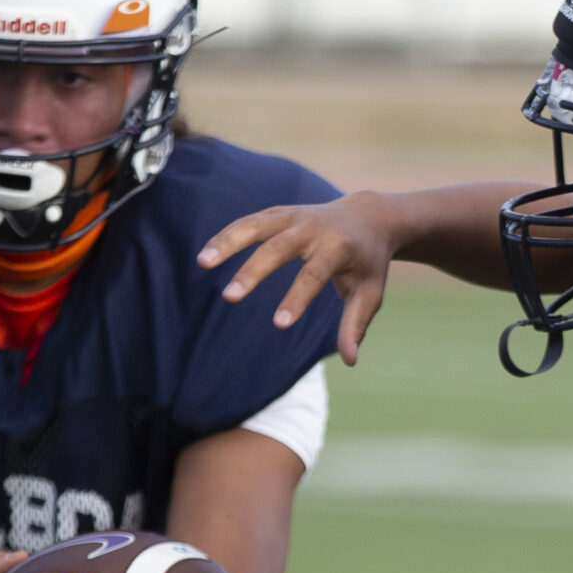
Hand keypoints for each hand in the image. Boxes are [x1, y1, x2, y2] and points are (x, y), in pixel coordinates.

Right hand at [198, 192, 401, 363]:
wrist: (368, 217)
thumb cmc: (367, 263)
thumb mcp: (370, 293)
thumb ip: (356, 324)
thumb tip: (350, 360)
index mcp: (340, 247)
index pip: (315, 274)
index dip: (297, 298)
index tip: (278, 324)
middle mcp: (314, 227)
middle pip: (279, 248)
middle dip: (253, 272)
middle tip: (230, 297)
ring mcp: (294, 216)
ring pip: (257, 226)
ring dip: (228, 242)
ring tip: (203, 262)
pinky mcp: (279, 212)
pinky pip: (249, 221)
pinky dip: (227, 235)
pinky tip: (205, 255)